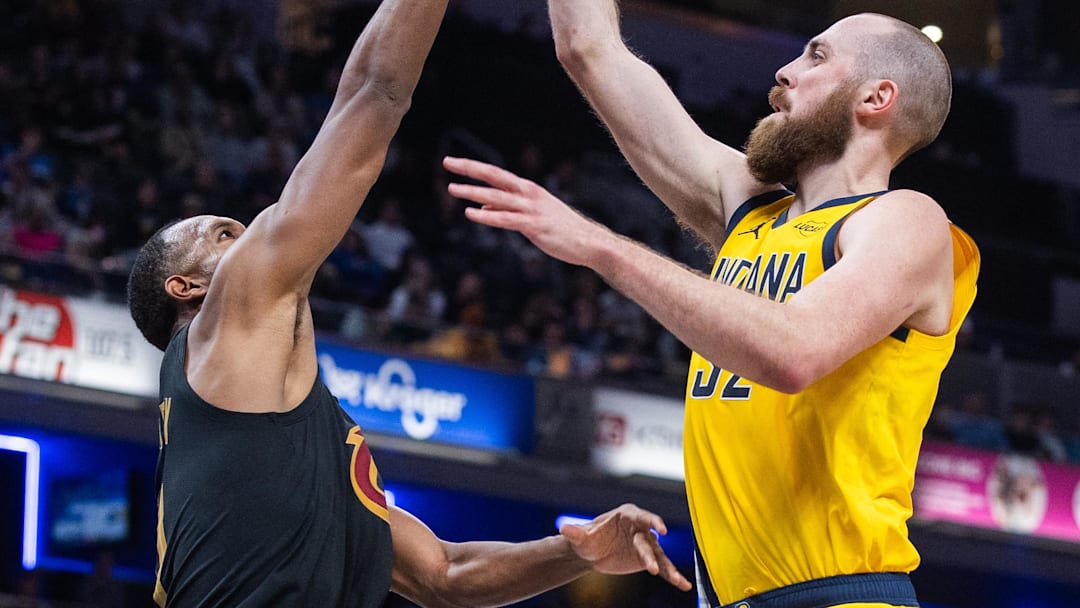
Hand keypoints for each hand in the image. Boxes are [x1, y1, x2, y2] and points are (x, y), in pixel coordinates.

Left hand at [443, 156, 610, 267]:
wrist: (589, 242)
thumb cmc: (561, 230)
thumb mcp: (531, 216)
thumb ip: (507, 210)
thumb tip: (483, 209)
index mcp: (528, 189)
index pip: (496, 173)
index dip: (474, 167)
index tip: (454, 162)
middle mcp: (528, 194)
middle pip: (494, 176)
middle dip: (469, 169)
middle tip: (447, 162)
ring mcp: (531, 209)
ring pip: (496, 197)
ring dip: (473, 192)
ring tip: (452, 189)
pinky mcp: (534, 226)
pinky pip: (505, 220)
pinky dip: (487, 216)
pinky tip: (471, 214)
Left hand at [560, 503, 692, 590]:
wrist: (591, 553)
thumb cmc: (587, 539)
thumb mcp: (581, 537)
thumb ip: (575, 533)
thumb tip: (564, 529)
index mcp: (627, 515)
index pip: (642, 517)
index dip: (652, 521)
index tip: (661, 528)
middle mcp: (640, 528)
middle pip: (649, 541)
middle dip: (651, 554)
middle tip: (652, 567)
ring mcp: (646, 544)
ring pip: (660, 556)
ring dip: (668, 568)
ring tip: (677, 581)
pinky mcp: (647, 560)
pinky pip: (662, 568)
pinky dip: (672, 576)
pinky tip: (682, 585)